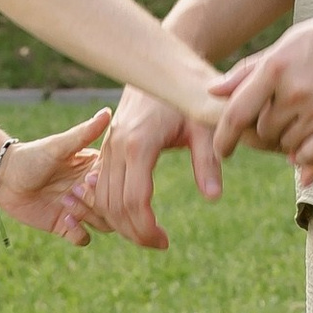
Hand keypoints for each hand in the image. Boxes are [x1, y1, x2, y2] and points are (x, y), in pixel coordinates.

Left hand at [0, 108, 114, 244]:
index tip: (87, 178)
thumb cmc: (31, 156)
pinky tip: (65, 219)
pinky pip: (84, 238)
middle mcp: (90, 191)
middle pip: (113, 207)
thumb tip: (108, 111)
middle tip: (71, 192)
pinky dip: (79, 233)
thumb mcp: (59, 145)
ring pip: (104, 224)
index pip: (117, 183)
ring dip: (89, 217)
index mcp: (94, 171)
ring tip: (65, 204)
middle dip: (97, 204)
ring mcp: (80, 210)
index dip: (107, 185)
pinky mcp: (65, 225)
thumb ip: (84, 133)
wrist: (4, 178)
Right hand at [86, 82, 225, 250]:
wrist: (164, 68)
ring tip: (148, 235)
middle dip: (133, 232)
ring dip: (120, 223)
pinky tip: (132, 217)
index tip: (164, 242)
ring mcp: (108, 146)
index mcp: (139, 144)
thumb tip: (213, 197)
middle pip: (113, 205)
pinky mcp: (107, 146)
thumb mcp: (204, 127)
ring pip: (101, 198)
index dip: (146, 228)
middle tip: (159, 244)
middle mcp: (117, 146)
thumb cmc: (189, 98)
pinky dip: (110, 207)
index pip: (134, 200)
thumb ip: (208, 162)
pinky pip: (100, 185)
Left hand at [209, 4, 312, 185]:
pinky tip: (308, 150)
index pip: (237, 113)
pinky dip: (307, 159)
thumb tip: (213, 92)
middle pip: (264, 132)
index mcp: (276, 67)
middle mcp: (295, 91)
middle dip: (266, 133)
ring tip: (303, 125)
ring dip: (289, 143)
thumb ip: (249, 70)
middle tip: (280, 123)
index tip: (222, 150)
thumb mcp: (287, 44)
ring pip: (288, 146)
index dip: (224, 138)